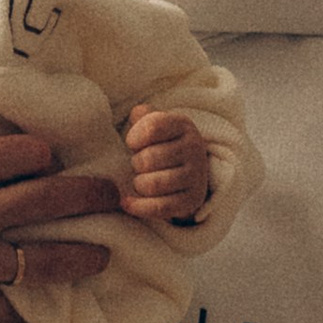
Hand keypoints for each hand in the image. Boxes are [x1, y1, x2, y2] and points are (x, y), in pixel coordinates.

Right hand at [0, 90, 116, 322]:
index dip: (41, 152)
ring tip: (104, 253)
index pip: (28, 153)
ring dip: (84, 254)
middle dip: (92, 194)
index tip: (46, 158)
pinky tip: (43, 299)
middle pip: (55, 199)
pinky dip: (27, 300)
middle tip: (114, 195)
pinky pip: (12, 302)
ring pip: (48, 258)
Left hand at [120, 105, 210, 221]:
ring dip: (139, 184)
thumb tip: (137, 114)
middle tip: (139, 165)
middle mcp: (194, 149)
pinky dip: (138, 207)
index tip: (133, 143)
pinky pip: (160, 208)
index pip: (153, 127)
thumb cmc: (161, 144)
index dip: (134, 138)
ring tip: (141, 180)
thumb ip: (143, 115)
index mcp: (183, 125)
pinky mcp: (192, 201)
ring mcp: (196, 176)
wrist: (187, 170)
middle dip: (136, 164)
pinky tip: (126, 202)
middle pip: (149, 159)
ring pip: (153, 185)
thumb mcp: (155, 124)